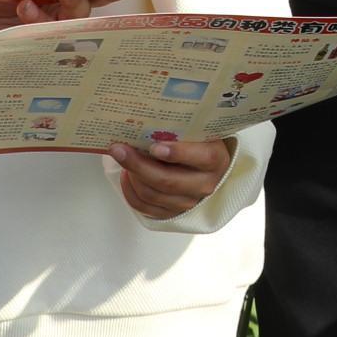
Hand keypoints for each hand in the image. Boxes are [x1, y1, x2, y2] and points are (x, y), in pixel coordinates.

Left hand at [109, 133, 235, 219]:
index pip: (202, 158)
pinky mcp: (171, 213)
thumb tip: (146, 123)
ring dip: (133, 175)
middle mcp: (205, 185)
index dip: (177, 153)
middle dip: (139, 164)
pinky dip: (130, 190)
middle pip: (168, 181)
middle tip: (119, 149)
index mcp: (216, 160)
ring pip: (152, 194)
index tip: (154, 146)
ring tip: (123, 158)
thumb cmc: (197, 142)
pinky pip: (144, 206)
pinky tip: (126, 175)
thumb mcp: (198, 131)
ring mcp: (188, 202)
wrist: (204, 166)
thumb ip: (181, 129)